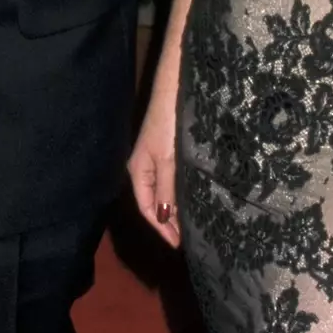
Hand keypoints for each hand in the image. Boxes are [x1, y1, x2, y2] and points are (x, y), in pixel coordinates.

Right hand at [129, 91, 179, 247]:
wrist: (176, 88)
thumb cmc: (169, 123)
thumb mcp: (169, 159)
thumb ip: (166, 189)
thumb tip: (164, 217)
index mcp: (139, 171)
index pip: (146, 208)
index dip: (161, 227)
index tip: (178, 244)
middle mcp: (146, 167)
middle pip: (155, 201)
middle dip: (169, 221)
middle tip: (189, 237)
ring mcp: (158, 158)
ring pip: (165, 191)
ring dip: (176, 208)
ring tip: (193, 224)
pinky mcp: (171, 150)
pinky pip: (173, 179)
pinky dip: (181, 193)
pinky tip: (193, 198)